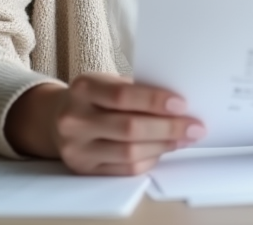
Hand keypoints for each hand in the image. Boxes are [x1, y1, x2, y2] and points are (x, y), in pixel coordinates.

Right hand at [4, 73, 205, 174]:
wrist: (57, 118)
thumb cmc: (94, 97)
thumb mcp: (107, 82)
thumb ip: (136, 90)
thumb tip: (179, 105)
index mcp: (83, 88)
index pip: (123, 96)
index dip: (155, 101)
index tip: (182, 104)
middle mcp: (75, 118)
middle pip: (129, 128)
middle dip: (168, 128)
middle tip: (194, 126)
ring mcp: (77, 147)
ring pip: (130, 152)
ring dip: (163, 146)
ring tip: (183, 138)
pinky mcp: (84, 169)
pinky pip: (125, 169)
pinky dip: (150, 159)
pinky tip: (163, 149)